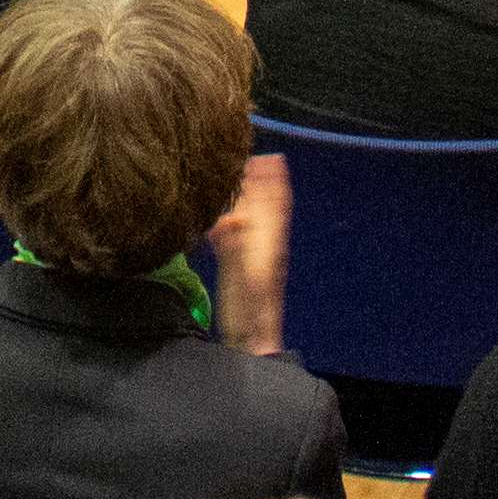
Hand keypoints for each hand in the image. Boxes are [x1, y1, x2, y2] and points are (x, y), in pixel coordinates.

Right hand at [205, 153, 292, 356]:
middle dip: (262, 182)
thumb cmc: (249, 311)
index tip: (272, 157)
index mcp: (267, 243)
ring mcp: (253, 257)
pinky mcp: (241, 268)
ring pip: (254, 220)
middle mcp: (263, 246)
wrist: (252, 342)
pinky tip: (222, 219)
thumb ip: (236, 245)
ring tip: (241, 180)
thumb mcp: (242, 275)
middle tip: (254, 158)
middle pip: (266, 207)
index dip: (275, 180)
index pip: (275, 205)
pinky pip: (238, 236)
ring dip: (249, 198)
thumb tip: (232, 216)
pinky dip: (232, 220)